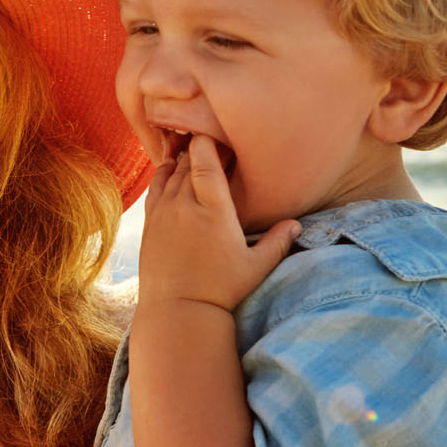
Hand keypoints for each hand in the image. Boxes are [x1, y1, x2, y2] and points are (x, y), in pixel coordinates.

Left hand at [137, 134, 299, 311]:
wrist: (178, 312)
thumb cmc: (221, 291)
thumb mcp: (256, 267)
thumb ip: (277, 242)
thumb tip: (296, 224)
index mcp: (214, 209)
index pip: (204, 160)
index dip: (207, 141)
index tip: (216, 134)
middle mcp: (185, 205)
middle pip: (187, 162)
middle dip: (198, 149)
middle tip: (210, 141)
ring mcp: (163, 213)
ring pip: (169, 173)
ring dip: (180, 161)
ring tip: (191, 153)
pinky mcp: (150, 224)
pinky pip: (154, 188)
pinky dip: (162, 174)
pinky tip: (169, 170)